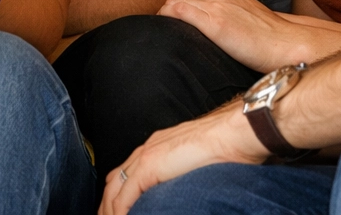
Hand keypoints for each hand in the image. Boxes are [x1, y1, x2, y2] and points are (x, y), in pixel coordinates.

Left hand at [100, 104, 267, 214]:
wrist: (234, 133)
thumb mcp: (197, 165)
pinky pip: (125, 196)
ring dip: (109, 210)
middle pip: (114, 183)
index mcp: (155, 149)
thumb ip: (183, 176)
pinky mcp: (150, 166)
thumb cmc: (227, 148)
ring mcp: (146, 157)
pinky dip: (119, 211)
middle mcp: (146, 151)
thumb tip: (185, 190)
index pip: (126, 175)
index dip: (116, 195)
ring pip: (114, 190)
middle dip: (106, 205)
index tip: (114, 212)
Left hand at [158, 0, 304, 71]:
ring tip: (159, 35)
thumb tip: (212, 32)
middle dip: (166, 15)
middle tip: (160, 33)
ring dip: (164, 18)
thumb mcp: (243, 19)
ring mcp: (214, 3)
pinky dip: (166, 19)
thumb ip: (225, 17)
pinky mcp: (213, 20)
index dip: (176, 13)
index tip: (170, 27)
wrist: (287, 43)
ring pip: (174, 4)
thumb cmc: (268, 39)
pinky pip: (177, 12)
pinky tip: (163, 32)